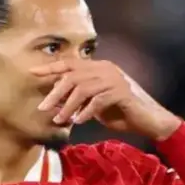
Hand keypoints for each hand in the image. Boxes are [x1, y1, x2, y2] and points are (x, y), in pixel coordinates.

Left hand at [31, 59, 181, 140]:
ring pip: (83, 88)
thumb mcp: (96, 105)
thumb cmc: (123, 114)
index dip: (51, 68)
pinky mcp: (123, 93)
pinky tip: (79, 121)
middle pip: (73, 76)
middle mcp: (106, 69)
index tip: (32, 72)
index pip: (70, 63)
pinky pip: (98, 100)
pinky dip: (86, 111)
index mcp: (99, 67)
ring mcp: (116, 79)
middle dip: (55, 92)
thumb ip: (80, 100)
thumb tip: (55, 104)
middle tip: (42, 108)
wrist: (151, 121)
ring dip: (68, 106)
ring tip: (60, 120)